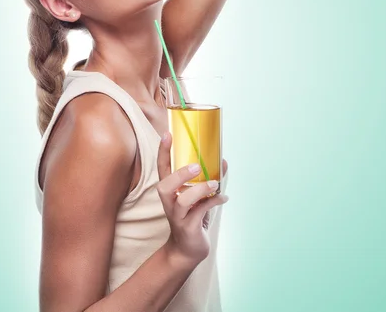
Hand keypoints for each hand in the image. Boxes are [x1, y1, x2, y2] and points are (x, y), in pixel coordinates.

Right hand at [156, 133, 228, 265]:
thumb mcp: (198, 197)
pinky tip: (224, 198)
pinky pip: (200, 213)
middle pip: (165, 186)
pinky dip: (214, 202)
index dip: (163, 151)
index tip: (167, 134)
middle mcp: (169, 202)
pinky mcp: (188, 228)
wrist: (187, 250)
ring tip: (214, 184)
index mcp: (169, 191)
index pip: (161, 168)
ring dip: (199, 190)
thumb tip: (223, 160)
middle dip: (179, 175)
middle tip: (197, 167)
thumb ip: (207, 179)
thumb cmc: (192, 218)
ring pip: (182, 201)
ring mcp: (177, 216)